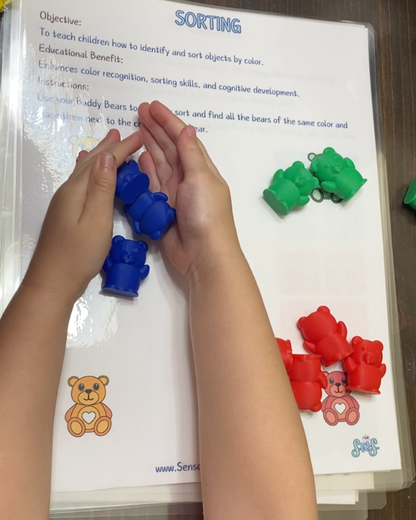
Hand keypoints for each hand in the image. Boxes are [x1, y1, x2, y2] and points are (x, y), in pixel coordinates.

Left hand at [23, 129, 143, 303]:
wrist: (53, 281)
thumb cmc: (78, 255)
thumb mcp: (96, 220)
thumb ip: (102, 188)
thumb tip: (106, 157)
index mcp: (77, 191)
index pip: (103, 162)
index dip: (122, 148)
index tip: (140, 137)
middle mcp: (68, 191)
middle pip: (91, 162)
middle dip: (110, 147)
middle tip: (126, 133)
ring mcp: (64, 202)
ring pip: (85, 170)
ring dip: (99, 155)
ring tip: (109, 142)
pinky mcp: (65, 213)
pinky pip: (81, 181)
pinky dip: (88, 169)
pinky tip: (85, 169)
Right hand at [138, 101, 241, 281]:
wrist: (203, 254)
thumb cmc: (206, 214)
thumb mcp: (201, 178)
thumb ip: (191, 154)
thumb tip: (187, 128)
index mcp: (201, 169)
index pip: (183, 139)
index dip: (168, 121)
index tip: (153, 106)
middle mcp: (187, 178)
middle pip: (169, 148)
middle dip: (155, 129)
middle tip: (139, 111)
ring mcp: (174, 194)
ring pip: (159, 164)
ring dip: (149, 146)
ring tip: (136, 128)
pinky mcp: (162, 208)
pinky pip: (150, 185)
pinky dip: (145, 170)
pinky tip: (139, 157)